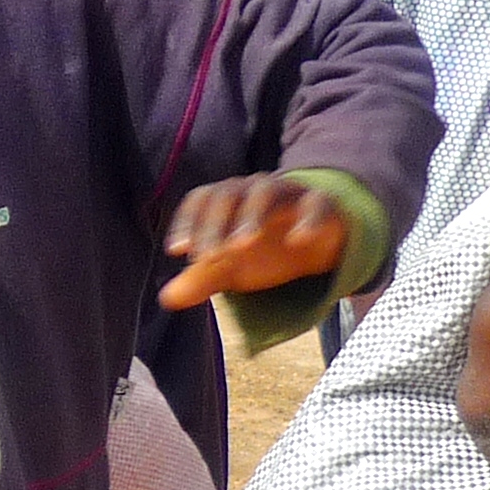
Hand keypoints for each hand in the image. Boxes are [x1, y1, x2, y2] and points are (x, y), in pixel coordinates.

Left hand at [160, 175, 349, 309]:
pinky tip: (298, 240)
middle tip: (209, 256)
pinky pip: (317, 203)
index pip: (201, 198)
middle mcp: (254, 190)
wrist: (318, 242)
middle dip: (216, 223)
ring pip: (268, 191)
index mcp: (228, 200)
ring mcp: (290, 193)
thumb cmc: (265, 249)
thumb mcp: (231, 267)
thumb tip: (167, 298)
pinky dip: (308, 218)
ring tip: (242, 245)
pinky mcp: (323, 204)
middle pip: (228, 193)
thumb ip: (201, 278)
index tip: (178, 250)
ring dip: (252, 215)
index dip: (186, 221)